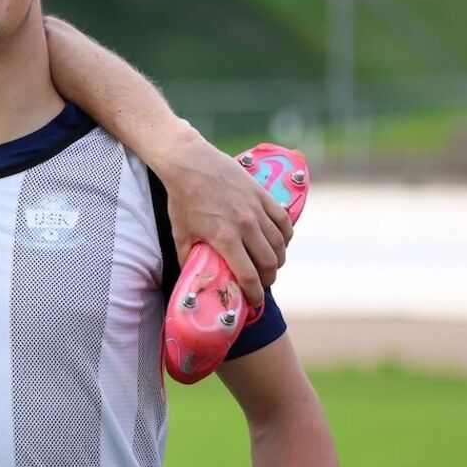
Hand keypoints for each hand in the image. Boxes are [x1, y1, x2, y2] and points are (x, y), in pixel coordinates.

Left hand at [161, 136, 291, 307]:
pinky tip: (280, 243)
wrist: (191, 164)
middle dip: (268, 279)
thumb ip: (189, 258)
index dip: (254, 294)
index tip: (254, 302)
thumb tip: (194, 278)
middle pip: (269, 263)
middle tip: (263, 284)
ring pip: (280, 244)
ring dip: (278, 260)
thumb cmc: (183, 199)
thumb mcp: (180, 234)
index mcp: (225, 238)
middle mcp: (246, 226)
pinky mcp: (264, 196)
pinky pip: (284, 222)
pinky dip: (286, 237)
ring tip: (271, 266)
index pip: (248, 276)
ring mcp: (257, 210)